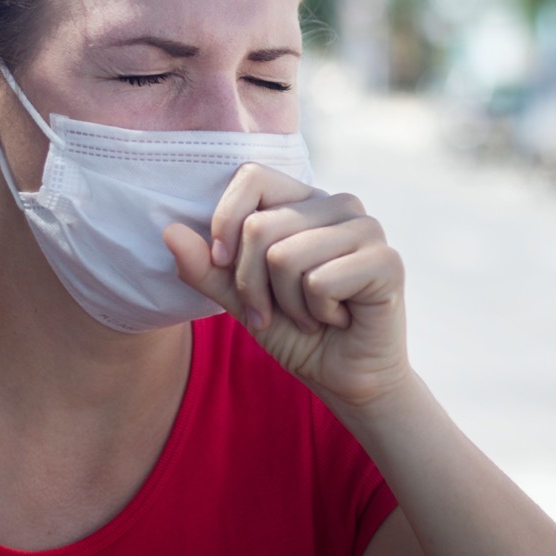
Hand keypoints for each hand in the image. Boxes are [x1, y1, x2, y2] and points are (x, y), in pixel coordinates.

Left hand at [163, 163, 409, 409]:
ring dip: (286, 304)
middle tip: (275, 311)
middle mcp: (339, 204)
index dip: (224, 221)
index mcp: (304, 201)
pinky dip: (317, 314)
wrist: (346, 378)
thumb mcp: (240, 299)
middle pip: (260, 226)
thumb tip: (169, 231)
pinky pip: (319, 281)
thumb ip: (206, 268)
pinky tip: (339, 319)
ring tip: (313, 315)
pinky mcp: (387, 261)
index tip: (222, 264)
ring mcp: (367, 229)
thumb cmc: (297, 332)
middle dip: (252, 285)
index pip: (251, 177)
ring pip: (286, 255)